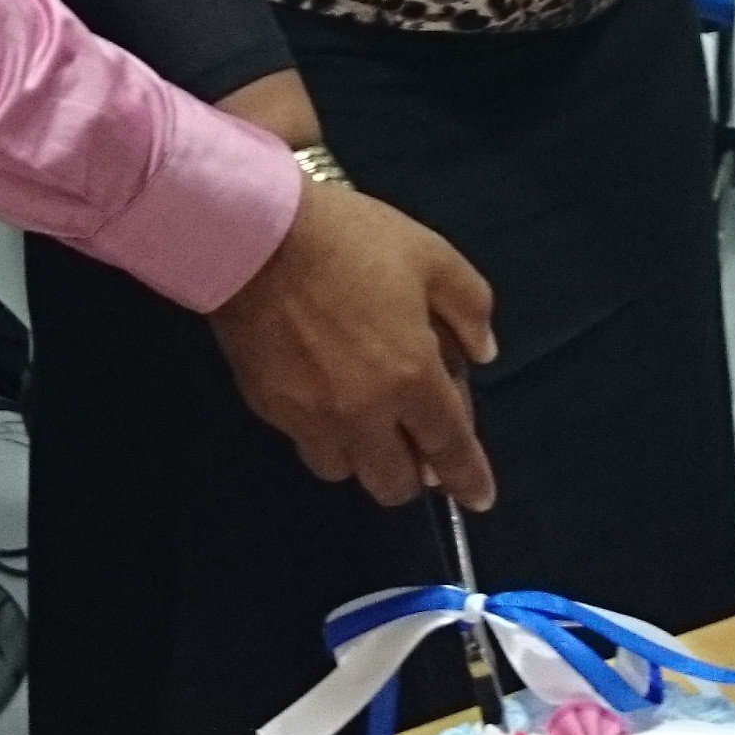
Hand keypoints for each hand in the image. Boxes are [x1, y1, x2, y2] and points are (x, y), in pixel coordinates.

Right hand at [208, 179, 497, 511]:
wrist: (254, 236)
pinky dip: (325, 433)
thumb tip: (480, 354)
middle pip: (393, 483)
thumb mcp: (431, 255)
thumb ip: (470, 308)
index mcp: (411, 377)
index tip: (479, 499)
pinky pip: (305, 442)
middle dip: (414, 473)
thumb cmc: (349, 240)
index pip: (449, 448)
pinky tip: (326, 397)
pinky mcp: (270, 409)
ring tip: (366, 418)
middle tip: (415, 439)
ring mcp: (311, 417)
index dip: (468, 479)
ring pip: (345, 471)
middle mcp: (363, 413)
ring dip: (365, 456)